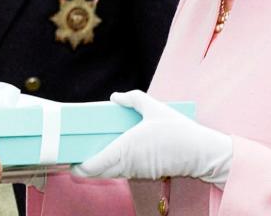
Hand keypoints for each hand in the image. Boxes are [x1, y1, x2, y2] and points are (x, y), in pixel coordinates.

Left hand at [72, 91, 231, 184]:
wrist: (202, 153)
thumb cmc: (178, 131)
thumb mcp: (154, 108)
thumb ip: (133, 99)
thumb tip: (115, 97)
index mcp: (125, 148)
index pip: (93, 166)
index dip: (77, 166)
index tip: (69, 158)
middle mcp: (128, 163)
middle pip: (97, 173)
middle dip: (84, 165)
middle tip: (75, 150)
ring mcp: (137, 171)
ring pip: (110, 173)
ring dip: (99, 165)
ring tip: (91, 147)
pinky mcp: (145, 173)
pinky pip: (122, 171)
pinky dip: (113, 165)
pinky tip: (113, 151)